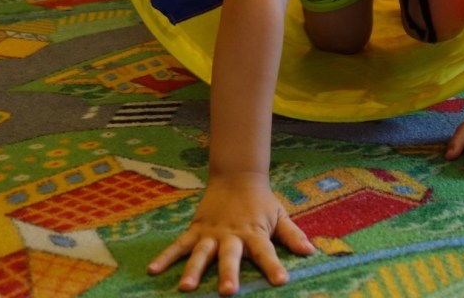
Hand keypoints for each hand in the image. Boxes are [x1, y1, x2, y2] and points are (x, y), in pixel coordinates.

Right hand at [147, 172, 313, 295]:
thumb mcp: (280, 215)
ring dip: (194, 270)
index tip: (281, 281)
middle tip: (228, 292)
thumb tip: (310, 251)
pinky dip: (166, 256)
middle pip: (230, 256)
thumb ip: (292, 235)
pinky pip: (179, 245)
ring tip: (186, 287)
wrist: (238, 175)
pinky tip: (153, 270)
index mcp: (254, 233)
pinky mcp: (196, 229)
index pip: (267, 252)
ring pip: (201, 253)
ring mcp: (211, 233)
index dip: (274, 266)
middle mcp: (232, 235)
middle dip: (229, 274)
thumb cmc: (261, 201)